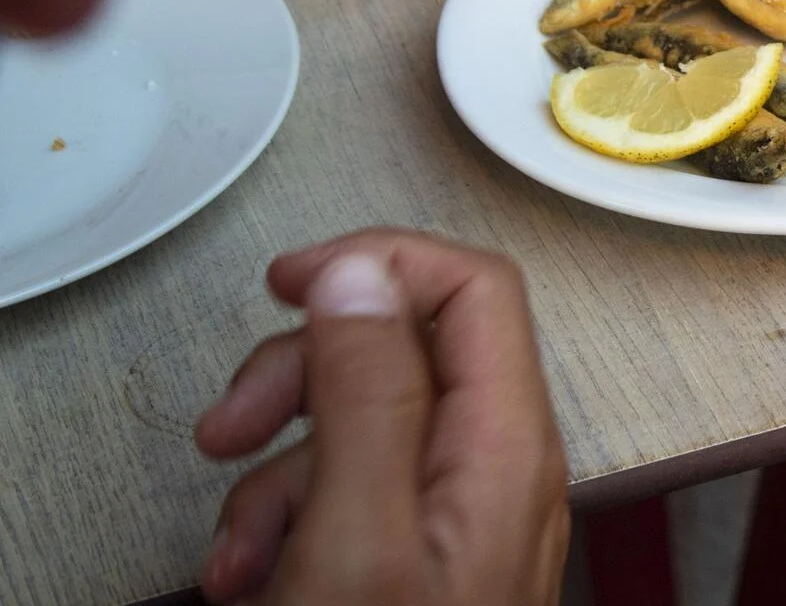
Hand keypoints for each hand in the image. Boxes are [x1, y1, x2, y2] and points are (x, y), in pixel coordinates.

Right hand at [195, 230, 569, 605]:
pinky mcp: (427, 560)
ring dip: (278, 472)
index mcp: (506, 447)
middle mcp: (502, 471)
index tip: (291, 281)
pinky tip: (257, 577)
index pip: (476, 285)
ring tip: (238, 549)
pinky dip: (293, 522)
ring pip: (366, 428)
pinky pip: (358, 498)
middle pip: (407, 350)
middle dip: (301, 375)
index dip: (381, 261)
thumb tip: (362, 273)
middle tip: (230, 428)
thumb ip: (366, 395)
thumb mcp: (356, 536)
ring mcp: (467, 517)